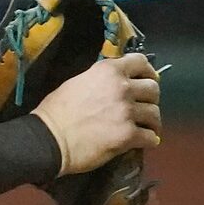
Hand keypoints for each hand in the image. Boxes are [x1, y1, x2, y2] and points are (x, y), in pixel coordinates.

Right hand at [32, 52, 160, 174]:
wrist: (48, 139)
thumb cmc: (55, 112)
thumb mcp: (77, 82)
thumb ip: (101, 80)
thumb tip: (113, 84)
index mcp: (109, 71)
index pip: (141, 62)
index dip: (148, 72)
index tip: (147, 80)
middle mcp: (122, 88)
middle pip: (153, 89)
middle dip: (151, 99)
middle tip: (144, 108)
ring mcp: (127, 112)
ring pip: (155, 114)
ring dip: (152, 121)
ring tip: (147, 128)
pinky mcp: (128, 135)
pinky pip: (150, 137)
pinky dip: (149, 140)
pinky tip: (145, 142)